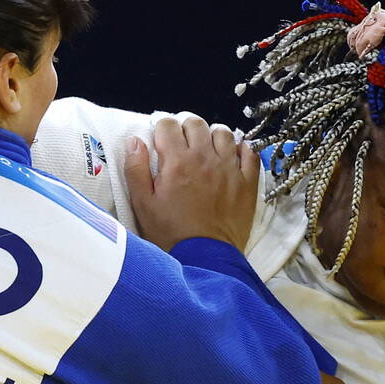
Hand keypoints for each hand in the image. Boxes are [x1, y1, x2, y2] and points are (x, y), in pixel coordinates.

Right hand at [124, 117, 259, 251]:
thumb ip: (136, 170)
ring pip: (223, 133)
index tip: (159, 140)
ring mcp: (229, 168)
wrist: (205, 260)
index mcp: (177, 161)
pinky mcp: (247, 183)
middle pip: (195, 123)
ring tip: (205, 150)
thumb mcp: (143, 205)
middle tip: (180, 144)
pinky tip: (230, 157)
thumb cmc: (171, 235)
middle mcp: (205, 158)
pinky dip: (240, 149)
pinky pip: (249, 152)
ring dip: (211, 136)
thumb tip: (135, 141)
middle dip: (184, 128)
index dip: (161, 128)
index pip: (168, 124)